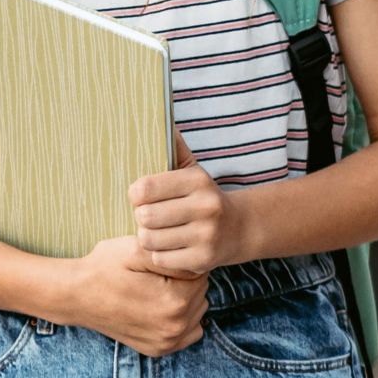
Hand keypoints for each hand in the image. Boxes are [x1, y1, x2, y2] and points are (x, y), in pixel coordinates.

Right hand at [68, 240, 207, 355]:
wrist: (76, 296)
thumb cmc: (104, 268)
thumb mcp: (136, 250)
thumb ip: (172, 255)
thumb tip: (198, 263)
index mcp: (174, 302)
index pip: (200, 273)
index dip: (179, 263)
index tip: (156, 265)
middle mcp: (175, 328)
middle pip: (201, 292)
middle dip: (183, 282)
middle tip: (152, 278)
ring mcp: (167, 342)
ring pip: (197, 310)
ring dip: (184, 300)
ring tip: (153, 292)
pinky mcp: (160, 350)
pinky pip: (190, 330)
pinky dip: (181, 319)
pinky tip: (158, 307)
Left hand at [125, 154, 240, 279]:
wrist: (241, 228)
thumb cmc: (205, 196)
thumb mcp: (193, 169)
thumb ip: (173, 147)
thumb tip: (158, 116)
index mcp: (198, 181)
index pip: (145, 187)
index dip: (136, 194)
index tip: (142, 197)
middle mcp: (205, 207)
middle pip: (145, 216)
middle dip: (142, 218)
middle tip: (150, 217)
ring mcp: (206, 236)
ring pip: (149, 240)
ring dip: (149, 238)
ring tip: (159, 232)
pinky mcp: (203, 260)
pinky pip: (160, 259)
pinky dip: (160, 255)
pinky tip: (171, 247)